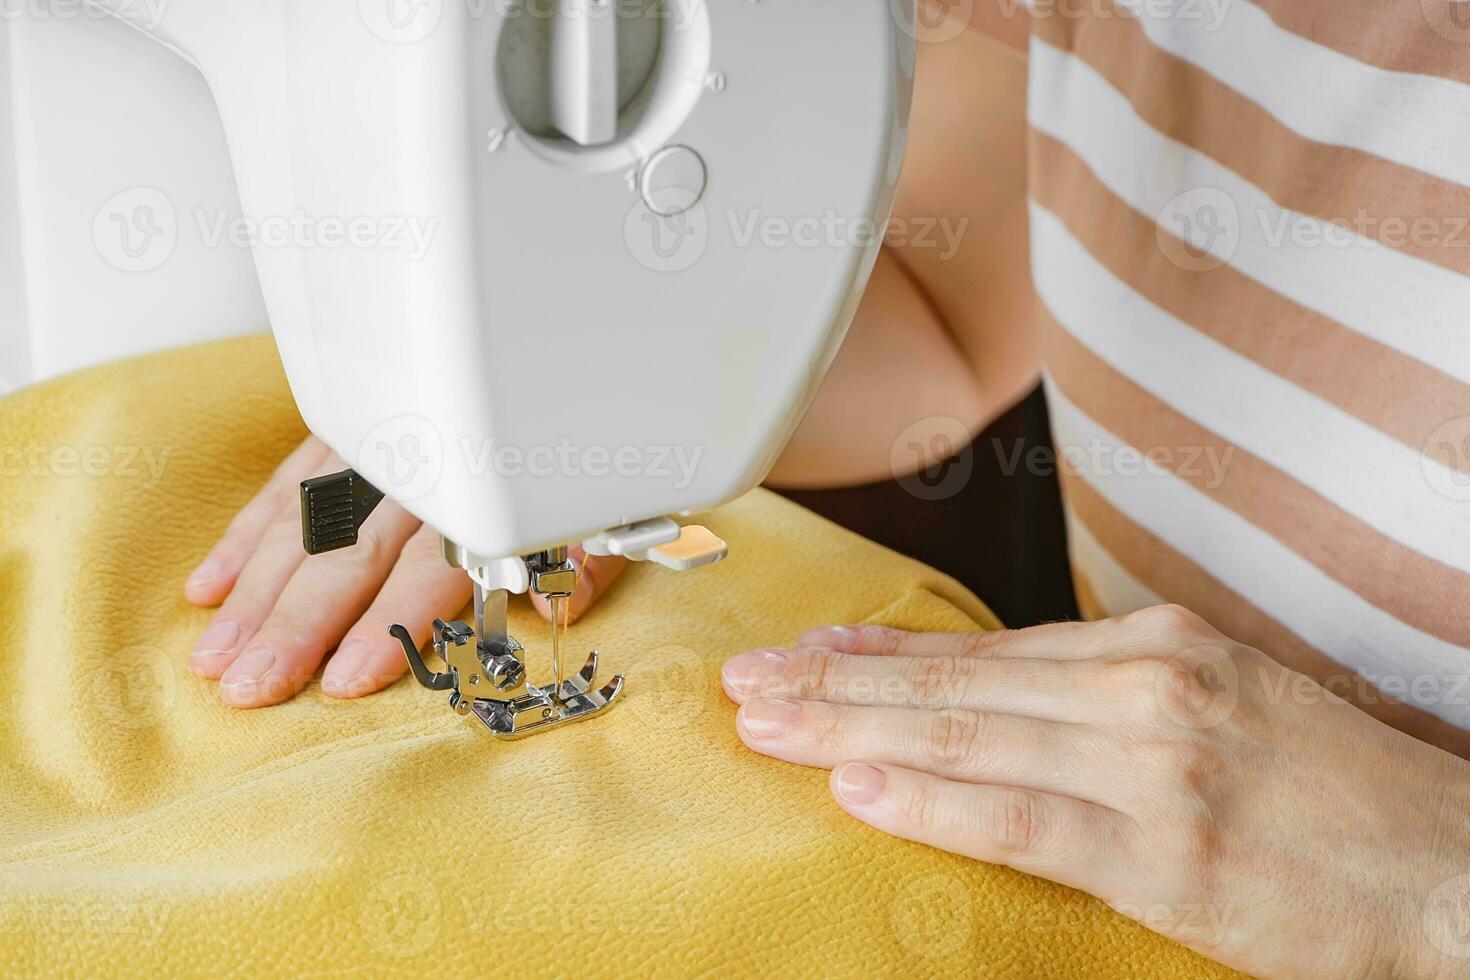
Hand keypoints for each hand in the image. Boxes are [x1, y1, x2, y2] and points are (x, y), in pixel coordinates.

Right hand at [184, 435, 624, 706]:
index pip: (427, 568)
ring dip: (255, 590)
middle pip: (350, 551)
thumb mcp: (602, 500)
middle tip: (248, 686)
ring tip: (216, 654)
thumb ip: (584, 559)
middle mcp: (420, 464)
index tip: (343, 678)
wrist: (558, 346)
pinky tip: (211, 587)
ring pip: (305, 519)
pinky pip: (289, 479)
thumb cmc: (576, 444)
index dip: (386, 627)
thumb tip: (558, 610)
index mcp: (482, 491)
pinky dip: (249, 533)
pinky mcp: (345, 424)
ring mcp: (374, 440)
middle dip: (294, 624)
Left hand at [722, 606, 1469, 977]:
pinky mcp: (1168, 853)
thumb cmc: (1328, 791)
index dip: (881, 652)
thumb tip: (985, 691)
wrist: (1450, 867)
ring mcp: (1153, 765)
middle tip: (745, 678)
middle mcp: (1144, 688)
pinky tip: (857, 785)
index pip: (984, 648)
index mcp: (1153, 648)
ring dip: (849, 727)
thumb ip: (1095, 698)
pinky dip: (931, 798)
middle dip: (835, 680)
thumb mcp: (1211, 706)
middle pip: (955, 681)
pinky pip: (1021, 818)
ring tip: (765, 723)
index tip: (803, 648)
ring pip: (967, 735)